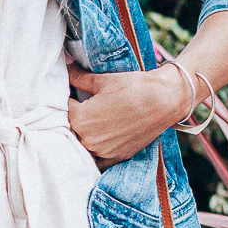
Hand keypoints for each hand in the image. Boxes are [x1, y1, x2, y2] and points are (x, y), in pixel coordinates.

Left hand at [66, 59, 191, 167]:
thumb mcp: (102, 80)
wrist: (164, 100)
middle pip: (72, 130)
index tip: (74, 95)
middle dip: (75, 119)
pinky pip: (99, 161)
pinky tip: (100, 143)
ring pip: (84, 146)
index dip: (68, 101)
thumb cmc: (133, 87)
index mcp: (80, 120)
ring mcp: (103, 151)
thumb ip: (79, 78)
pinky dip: (97, 153)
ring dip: (85, 136)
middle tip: (85, 108)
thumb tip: (66, 66)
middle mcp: (88, 139)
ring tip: (95, 123)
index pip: (63, 110)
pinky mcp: (117, 157)